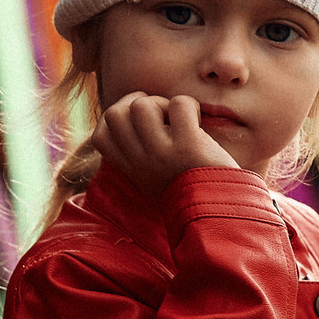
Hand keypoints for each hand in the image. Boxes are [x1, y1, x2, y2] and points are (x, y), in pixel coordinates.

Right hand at [90, 92, 237, 193]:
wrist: (218, 215)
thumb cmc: (194, 193)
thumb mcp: (157, 180)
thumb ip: (144, 157)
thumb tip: (139, 119)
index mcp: (133, 170)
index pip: (99, 136)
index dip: (114, 118)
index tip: (136, 119)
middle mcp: (142, 161)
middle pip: (114, 113)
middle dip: (137, 102)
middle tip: (161, 115)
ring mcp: (163, 152)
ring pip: (142, 105)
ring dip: (163, 103)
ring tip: (180, 120)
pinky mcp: (188, 145)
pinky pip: (179, 104)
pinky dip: (189, 105)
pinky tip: (197, 121)